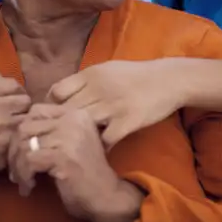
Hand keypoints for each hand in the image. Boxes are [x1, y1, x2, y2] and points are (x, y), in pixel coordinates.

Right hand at [0, 78, 30, 199]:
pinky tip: (11, 144)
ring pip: (26, 119)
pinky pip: (21, 138)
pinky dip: (18, 141)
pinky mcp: (5, 146)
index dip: (16, 91)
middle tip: (17, 116)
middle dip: (22, 108)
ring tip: (15, 130)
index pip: (12, 84)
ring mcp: (1, 127)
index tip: (14, 99)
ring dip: (22, 124)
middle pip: (25, 100)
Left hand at [9, 104, 143, 221]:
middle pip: (25, 126)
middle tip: (16, 170)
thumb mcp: (71, 142)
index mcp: (76, 113)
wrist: (106, 196)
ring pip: (24, 144)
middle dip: (14, 150)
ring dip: (17, 167)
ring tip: (22, 181)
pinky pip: (28, 161)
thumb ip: (51, 130)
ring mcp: (69, 136)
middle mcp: (73, 119)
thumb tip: (15, 131)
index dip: (22, 132)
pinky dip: (23, 176)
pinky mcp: (64, 156)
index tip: (22, 153)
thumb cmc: (85, 172)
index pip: (36, 111)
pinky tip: (29, 186)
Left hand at [46, 59, 187, 147]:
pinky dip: (100, 147)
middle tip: (60, 138)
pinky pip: (104, 140)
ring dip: (77, 139)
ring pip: (81, 126)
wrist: (169, 80)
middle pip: (66, 111)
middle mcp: (98, 88)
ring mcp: (112, 106)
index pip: (57, 91)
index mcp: (92, 74)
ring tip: (76, 147)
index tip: (55, 117)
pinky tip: (99, 151)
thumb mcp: (108, 69)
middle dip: (60, 126)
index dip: (52, 106)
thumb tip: (61, 93)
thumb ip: (86, 80)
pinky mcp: (127, 121)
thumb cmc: (136, 75)